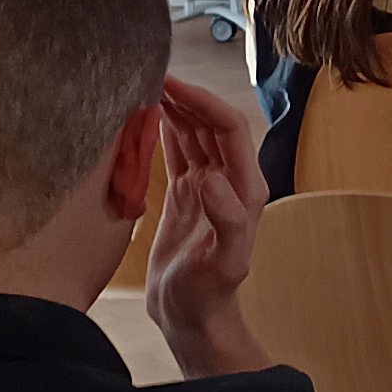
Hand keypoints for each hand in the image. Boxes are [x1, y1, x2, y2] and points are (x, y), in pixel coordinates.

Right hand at [146, 80, 270, 377]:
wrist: (191, 317)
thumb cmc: (209, 294)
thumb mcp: (223, 262)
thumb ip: (227, 220)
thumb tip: (212, 176)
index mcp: (244, 189)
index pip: (228, 129)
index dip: (202, 102)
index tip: (171, 85)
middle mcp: (229, 182)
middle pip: (211, 124)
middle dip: (187, 97)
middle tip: (152, 75)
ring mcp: (207, 186)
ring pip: (194, 134)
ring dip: (175, 109)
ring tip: (146, 86)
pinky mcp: (186, 195)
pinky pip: (178, 152)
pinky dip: (164, 130)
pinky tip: (147, 114)